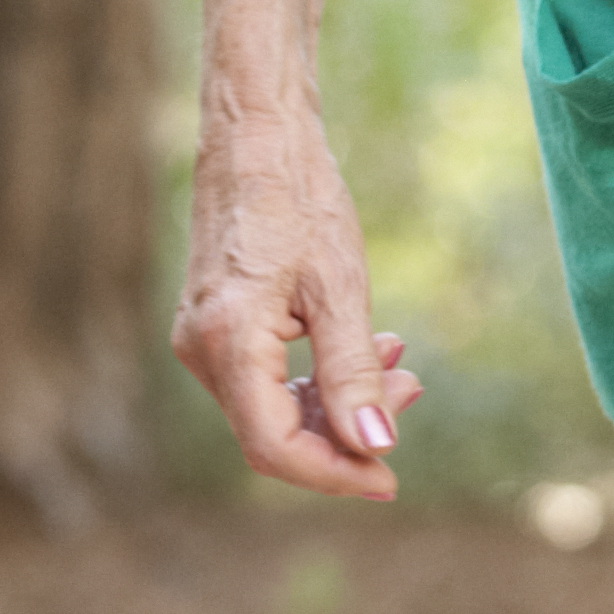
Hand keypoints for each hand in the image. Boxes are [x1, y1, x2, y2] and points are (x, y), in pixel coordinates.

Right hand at [171, 104, 425, 498]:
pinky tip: (370, 352)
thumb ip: (353, 376)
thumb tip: (376, 448)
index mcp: (227, 345)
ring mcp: (204, 339)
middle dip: (347, 432)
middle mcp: (201, 351)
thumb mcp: (339, 289)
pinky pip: (266, 378)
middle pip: (276, 434)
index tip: (391, 478)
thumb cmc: (299, 199)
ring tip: (401, 367)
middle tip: (412, 393)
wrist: (258, 135)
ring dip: (338, 402)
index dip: (335, 473)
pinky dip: (317, 377)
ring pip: (274, 407)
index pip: (275, 448)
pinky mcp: (217, 325)